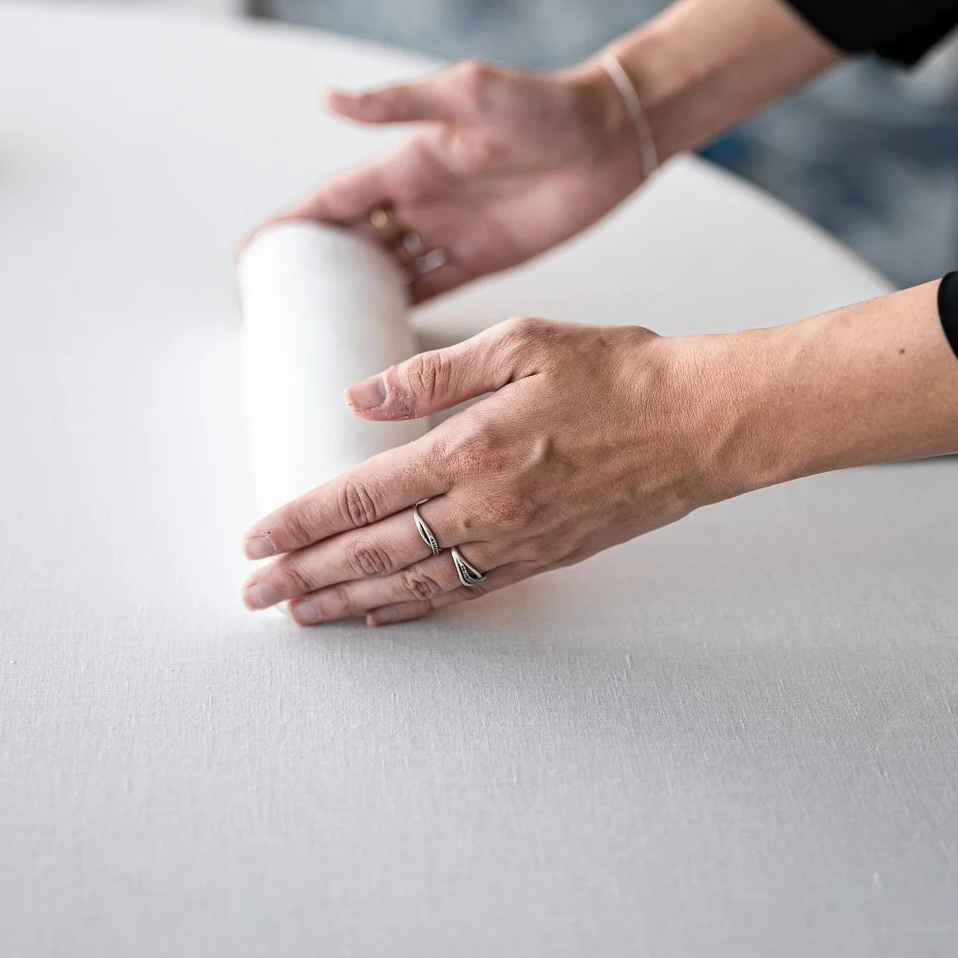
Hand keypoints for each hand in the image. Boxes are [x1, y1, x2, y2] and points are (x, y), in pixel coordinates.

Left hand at [240, 316, 741, 625]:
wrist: (701, 423)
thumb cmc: (619, 372)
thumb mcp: (522, 342)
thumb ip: (432, 373)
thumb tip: (358, 398)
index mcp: (471, 447)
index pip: (362, 495)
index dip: (302, 520)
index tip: (256, 539)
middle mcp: (487, 506)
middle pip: (375, 552)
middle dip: (306, 575)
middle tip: (256, 594)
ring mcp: (517, 540)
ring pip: (414, 584)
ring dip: (350, 602)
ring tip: (301, 616)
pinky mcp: (545, 556)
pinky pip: (464, 592)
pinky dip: (414, 608)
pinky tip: (382, 614)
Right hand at [265, 60, 647, 303]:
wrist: (612, 135)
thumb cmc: (544, 104)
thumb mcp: (467, 94)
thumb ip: (400, 103)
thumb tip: (329, 100)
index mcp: (409, 161)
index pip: (336, 199)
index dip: (293, 224)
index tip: (252, 254)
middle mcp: (422, 198)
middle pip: (353, 240)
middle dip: (314, 268)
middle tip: (272, 307)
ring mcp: (452, 230)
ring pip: (387, 269)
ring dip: (353, 293)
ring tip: (313, 329)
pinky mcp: (486, 257)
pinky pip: (432, 288)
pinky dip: (403, 308)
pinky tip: (378, 333)